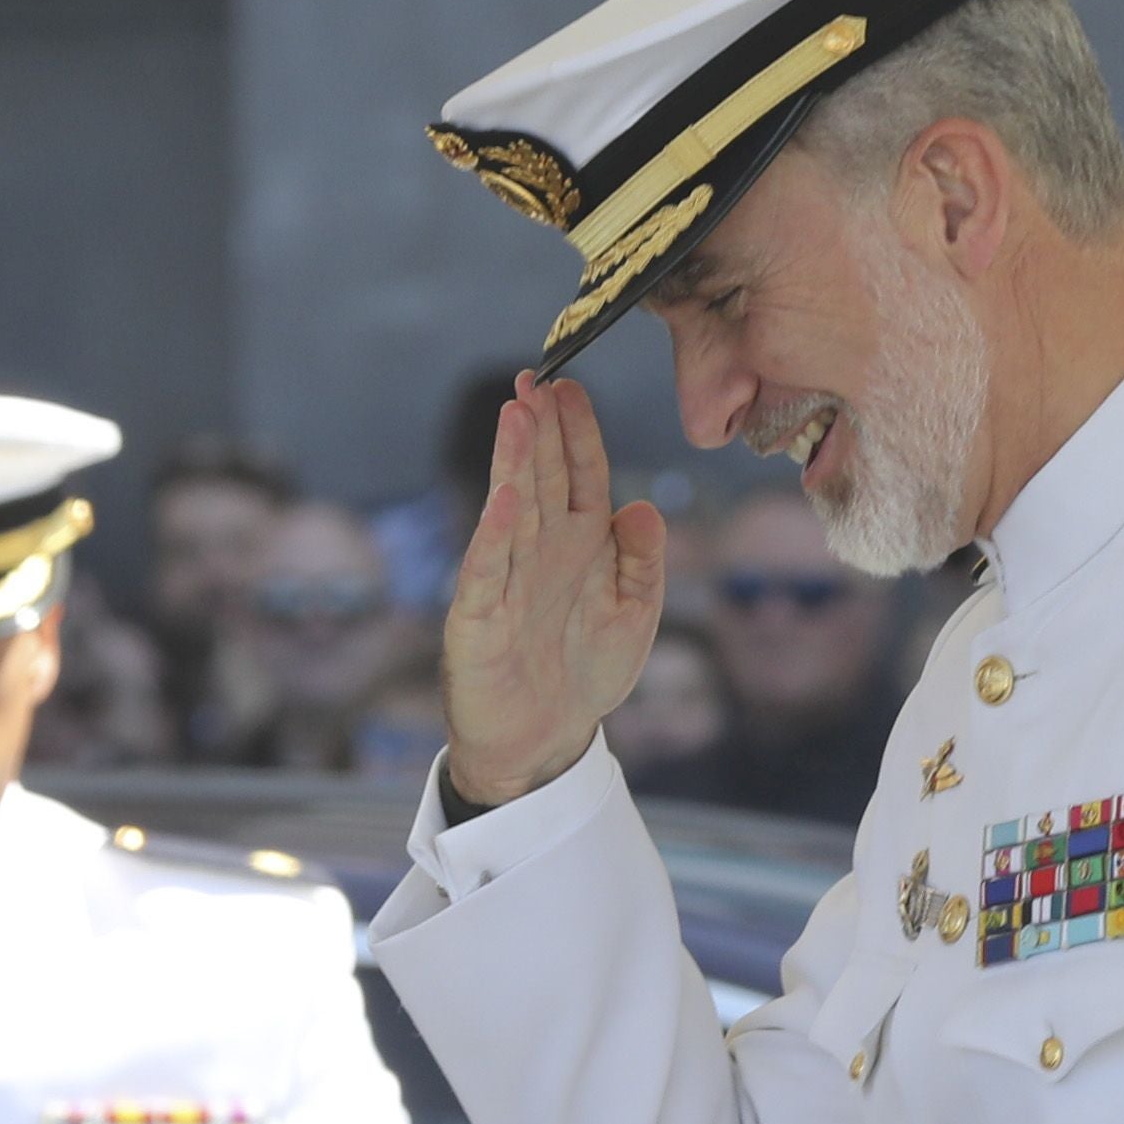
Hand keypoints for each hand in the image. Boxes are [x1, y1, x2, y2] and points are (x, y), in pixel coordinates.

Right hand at [438, 374, 666, 807]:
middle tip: (534, 379)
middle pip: (541, 477)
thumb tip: (641, 506)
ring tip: (517, 415)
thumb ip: (643, 563)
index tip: (571, 388)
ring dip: (514, 463)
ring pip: (513, 510)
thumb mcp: (634, 616)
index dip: (576, 432)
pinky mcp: (479, 619)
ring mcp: (506, 580)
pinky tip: (506, 501)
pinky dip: (496, 536)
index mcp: (579, 545)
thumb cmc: (584, 675)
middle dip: (538, 428)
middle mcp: (540, 552)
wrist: (544, 743)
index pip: (579, 474)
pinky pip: (489, 570)